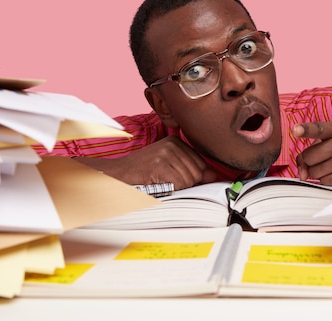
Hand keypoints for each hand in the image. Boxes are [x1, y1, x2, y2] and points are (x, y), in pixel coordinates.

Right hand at [74, 136, 216, 190]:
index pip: (201, 163)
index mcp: (176, 142)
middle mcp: (172, 144)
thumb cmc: (143, 172)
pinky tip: (160, 184)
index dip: (194, 177)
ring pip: (190, 179)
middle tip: (168, 182)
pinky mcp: (160, 165)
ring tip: (162, 182)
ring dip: (178, 187)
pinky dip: (173, 189)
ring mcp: (166, 153)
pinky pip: (180, 184)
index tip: (181, 179)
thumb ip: (191, 169)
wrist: (118, 174)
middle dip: (187, 183)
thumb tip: (213, 176)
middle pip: (198, 172)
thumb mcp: (168, 166)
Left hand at [293, 122, 331, 186]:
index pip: (319, 129)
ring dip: (317, 171)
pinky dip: (325, 178)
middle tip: (321, 157)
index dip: (306, 129)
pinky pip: (324, 181)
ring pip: (314, 172)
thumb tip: (301, 174)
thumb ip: (310, 149)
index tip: (295, 130)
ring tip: (330, 164)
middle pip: (309, 157)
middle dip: (310, 160)